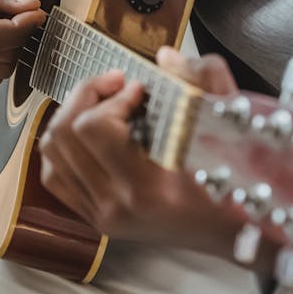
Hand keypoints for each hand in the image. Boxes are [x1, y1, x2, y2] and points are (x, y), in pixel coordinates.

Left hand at [37, 49, 244, 256]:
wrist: (240, 236)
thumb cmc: (239, 183)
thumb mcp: (230, 128)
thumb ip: (201, 84)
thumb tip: (165, 57)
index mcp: (147, 188)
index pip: (95, 127)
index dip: (112, 96)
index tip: (138, 88)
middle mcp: (116, 206)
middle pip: (64, 134)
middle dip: (86, 97)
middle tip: (115, 86)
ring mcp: (102, 215)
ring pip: (52, 152)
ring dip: (70, 117)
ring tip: (102, 104)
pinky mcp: (96, 219)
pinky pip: (54, 174)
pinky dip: (63, 147)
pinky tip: (88, 133)